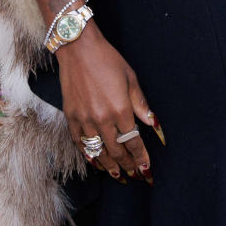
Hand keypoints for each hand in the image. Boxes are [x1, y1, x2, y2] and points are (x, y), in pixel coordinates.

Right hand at [56, 21, 162, 182]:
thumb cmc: (107, 60)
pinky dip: (89, 156)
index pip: (133, 142)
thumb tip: (154, 124)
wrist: (78, 49)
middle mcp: (102, 119)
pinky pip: (80, 144)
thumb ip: (141, 104)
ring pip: (98, 152)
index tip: (147, 168)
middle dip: (129, 166)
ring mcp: (84, 120)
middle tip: (136, 176)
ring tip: (119, 176)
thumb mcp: (131, 78)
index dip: (141, 157)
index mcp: (120, 109)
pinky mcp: (71, 118)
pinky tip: (96, 163)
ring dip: (110, 167)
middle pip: (117, 151)